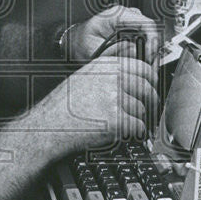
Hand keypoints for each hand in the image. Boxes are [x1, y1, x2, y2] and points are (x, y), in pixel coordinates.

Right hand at [17, 54, 158, 157]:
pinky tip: (126, 134)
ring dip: (139, 119)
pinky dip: (136, 133)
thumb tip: (136, 75)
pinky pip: (139, 127)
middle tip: (150, 110)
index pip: (143, 68)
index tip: (153, 89)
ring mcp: (114, 99)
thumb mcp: (85, 77)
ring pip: (143, 110)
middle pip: (147, 89)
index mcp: (106, 66)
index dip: (152, 81)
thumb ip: (109, 73)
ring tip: (127, 124)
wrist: (47, 126)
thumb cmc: (62, 105)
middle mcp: (112, 79)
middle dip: (151, 102)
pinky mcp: (116, 120)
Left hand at [65, 6, 161, 63]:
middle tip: (148, 67)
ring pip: (150, 38)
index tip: (148, 56)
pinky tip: (140, 65)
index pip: (146, 23)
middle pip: (151, 32)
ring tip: (143, 69)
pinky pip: (145, 43)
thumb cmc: (81, 42)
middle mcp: (127, 16)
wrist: (76, 42)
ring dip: (149, 54)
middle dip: (152, 51)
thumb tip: (133, 51)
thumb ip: (112, 51)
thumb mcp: (92, 49)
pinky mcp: (132, 33)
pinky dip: (145, 55)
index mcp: (117, 14)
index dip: (152, 41)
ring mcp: (131, 24)